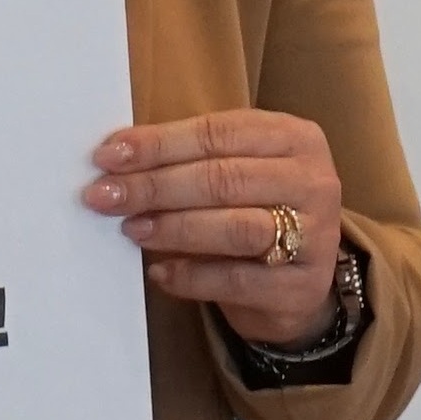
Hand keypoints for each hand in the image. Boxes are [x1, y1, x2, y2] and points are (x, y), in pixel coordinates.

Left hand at [83, 111, 344, 347]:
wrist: (297, 285)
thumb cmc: (253, 213)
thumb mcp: (235, 173)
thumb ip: (188, 160)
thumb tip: (114, 160)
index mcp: (294, 137)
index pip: (218, 133)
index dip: (159, 143)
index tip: (108, 156)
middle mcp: (313, 181)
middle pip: (223, 179)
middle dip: (155, 186)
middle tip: (104, 196)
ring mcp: (315, 236)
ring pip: (235, 227)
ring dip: (174, 228)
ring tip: (131, 229)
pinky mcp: (302, 286)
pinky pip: (237, 279)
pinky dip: (191, 275)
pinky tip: (160, 272)